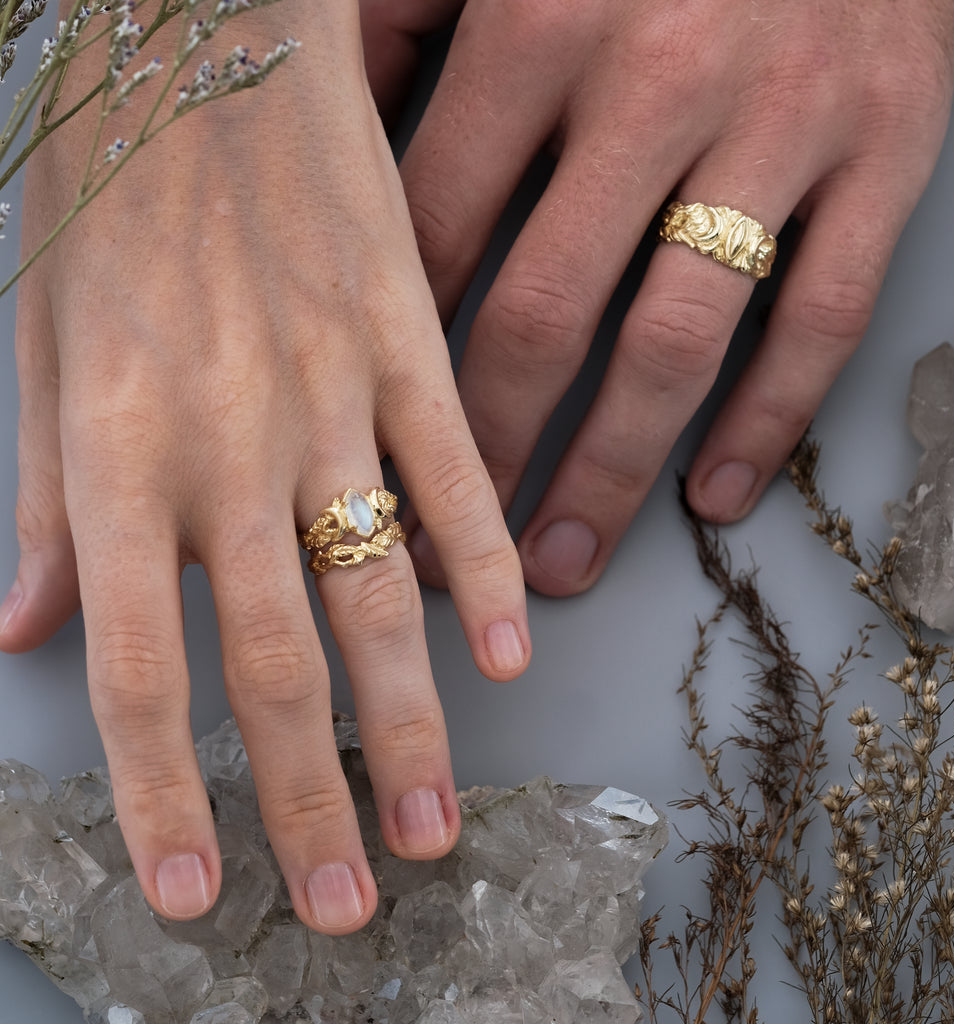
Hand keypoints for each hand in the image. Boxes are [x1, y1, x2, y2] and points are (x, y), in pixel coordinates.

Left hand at [0, 0, 528, 933]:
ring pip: (378, 591)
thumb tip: (28, 632)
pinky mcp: (407, 344)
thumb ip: (48, 501)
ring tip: (430, 826)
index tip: (197, 891)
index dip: (165, 792)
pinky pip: (455, 474)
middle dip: (305, 797)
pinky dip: (485, 568)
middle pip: (276, 658)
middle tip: (342, 902)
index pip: (144, 662)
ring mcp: (332, 395)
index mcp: (121, 446)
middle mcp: (231, 442)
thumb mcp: (36, 341)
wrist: (201, 33)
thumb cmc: (105, 182)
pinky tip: (512, 654)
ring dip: (408, 723)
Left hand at [362, 0, 953, 594]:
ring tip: (563, 560)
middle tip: (444, 545)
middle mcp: (657, 81)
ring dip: (612, 470)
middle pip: (545, 310)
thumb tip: (337, 122)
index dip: (396, 354)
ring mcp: (780, 126)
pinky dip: (770, 420)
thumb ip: (414, 15)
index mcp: (543, 18)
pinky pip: (824, 316)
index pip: (440, 231)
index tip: (373, 443)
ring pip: (678, 340)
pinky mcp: (885, 153)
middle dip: (485, 447)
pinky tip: (717, 496)